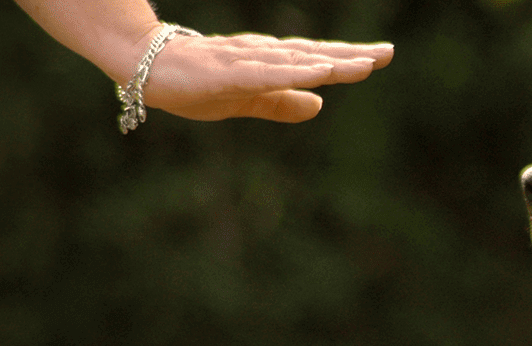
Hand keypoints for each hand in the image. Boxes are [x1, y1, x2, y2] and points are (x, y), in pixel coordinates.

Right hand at [135, 30, 392, 122]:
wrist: (143, 66)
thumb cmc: (193, 82)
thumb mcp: (245, 100)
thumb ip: (281, 103)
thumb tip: (319, 106)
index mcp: (269, 64)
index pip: (315, 59)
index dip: (349, 58)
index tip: (382, 56)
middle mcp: (262, 56)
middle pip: (313, 54)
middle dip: (351, 55)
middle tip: (388, 52)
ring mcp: (245, 62)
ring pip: (295, 61)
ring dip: (329, 61)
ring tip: (363, 64)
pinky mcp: (227, 73)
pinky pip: (266, 73)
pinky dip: (293, 73)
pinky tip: (317, 73)